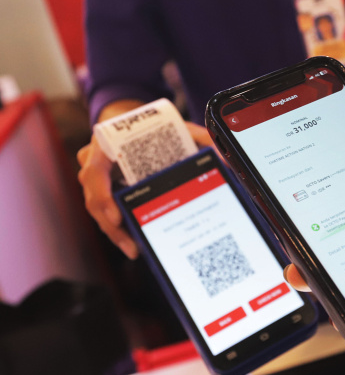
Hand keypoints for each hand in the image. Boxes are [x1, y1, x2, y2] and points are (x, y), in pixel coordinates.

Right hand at [78, 120, 211, 258]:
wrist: (137, 125)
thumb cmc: (153, 127)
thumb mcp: (176, 127)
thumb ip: (199, 137)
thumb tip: (221, 157)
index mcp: (107, 143)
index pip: (94, 171)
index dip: (102, 196)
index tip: (117, 217)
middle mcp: (95, 162)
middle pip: (94, 198)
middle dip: (111, 226)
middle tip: (130, 244)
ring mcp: (98, 179)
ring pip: (98, 210)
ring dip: (115, 232)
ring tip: (133, 249)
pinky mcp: (104, 191)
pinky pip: (106, 212)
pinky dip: (119, 228)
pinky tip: (133, 242)